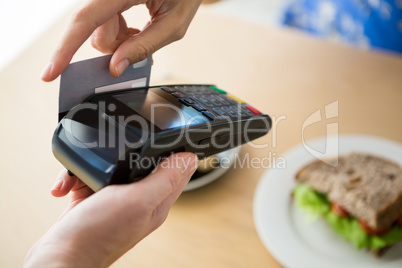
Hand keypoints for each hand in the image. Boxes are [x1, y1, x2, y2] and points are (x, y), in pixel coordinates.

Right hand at [24, 153, 197, 266]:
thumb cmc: (97, 235)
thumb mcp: (137, 201)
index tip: (168, 135)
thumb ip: (164, 179)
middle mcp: (139, 200)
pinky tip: (70, 186)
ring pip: (113, 166)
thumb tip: (189, 159)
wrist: (60, 255)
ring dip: (96, 164)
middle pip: (143, 163)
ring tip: (85, 174)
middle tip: (116, 152)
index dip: (177, 152)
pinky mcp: (94, 198)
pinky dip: (77, 177)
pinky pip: (89, 176)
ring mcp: (116, 199)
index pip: (177, 171)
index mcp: (156, 201)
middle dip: (129, 152)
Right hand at [41, 0, 201, 80]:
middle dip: (115, 47)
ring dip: (118, 40)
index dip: (65, 49)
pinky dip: (117, 32)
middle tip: (139, 42)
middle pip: (94, 30)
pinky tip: (132, 28)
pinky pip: (101, 22)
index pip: (86, 19)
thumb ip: (145, 46)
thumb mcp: (173, 24)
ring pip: (97, 30)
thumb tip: (116, 67)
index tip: (50, 72)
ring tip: (139, 32)